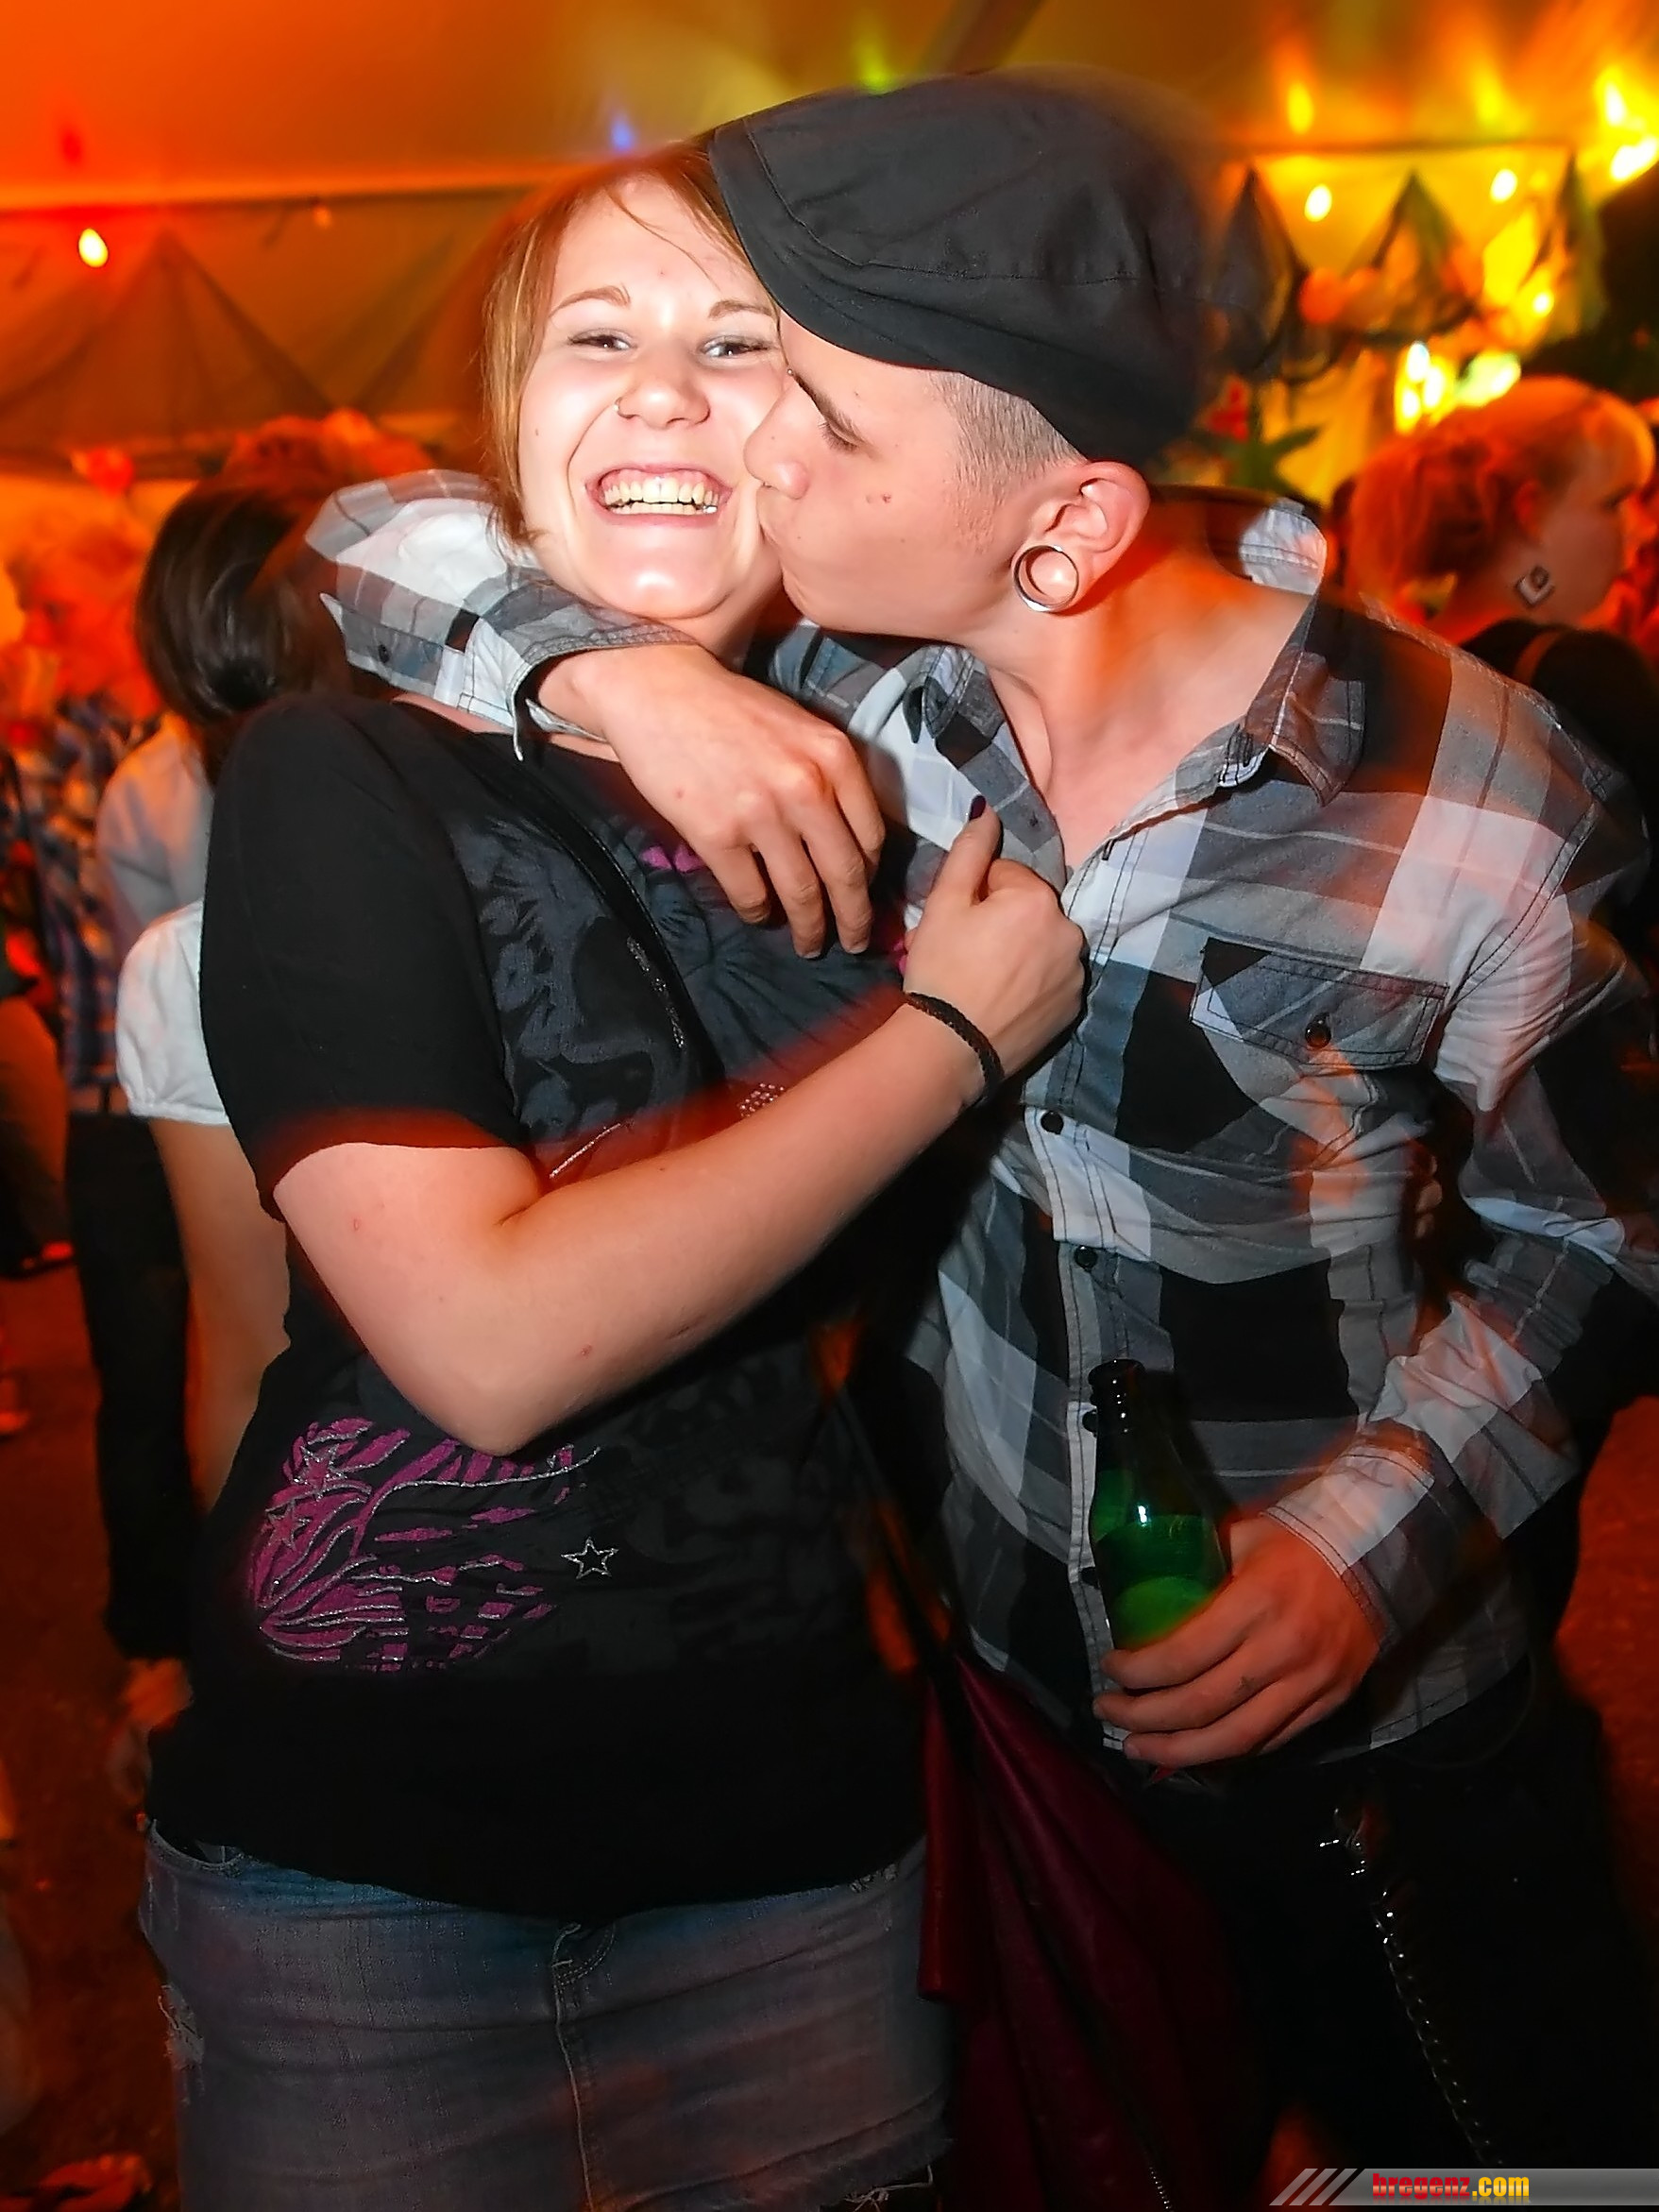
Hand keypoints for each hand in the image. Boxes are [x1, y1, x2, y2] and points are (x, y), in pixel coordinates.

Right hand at [545, 644, 885, 955]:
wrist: (658, 691)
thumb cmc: (729, 708)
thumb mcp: (800, 727)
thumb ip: (829, 776)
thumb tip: (847, 839)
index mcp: (834, 757)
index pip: (870, 837)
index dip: (870, 877)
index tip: (866, 895)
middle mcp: (806, 787)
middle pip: (844, 875)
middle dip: (854, 919)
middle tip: (855, 942)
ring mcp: (761, 814)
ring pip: (801, 893)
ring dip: (809, 928)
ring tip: (809, 943)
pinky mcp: (716, 834)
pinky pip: (749, 894)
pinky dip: (757, 913)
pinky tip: (758, 916)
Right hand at [904, 806, 1085, 1080]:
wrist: (952, 1048)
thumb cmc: (941, 970)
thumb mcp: (943, 904)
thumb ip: (970, 852)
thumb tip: (990, 809)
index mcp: (1039, 898)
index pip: (1006, 875)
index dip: (977, 896)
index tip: (959, 925)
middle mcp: (1070, 929)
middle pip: (1031, 909)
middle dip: (1005, 921)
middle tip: (970, 953)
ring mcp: (1077, 971)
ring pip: (1045, 943)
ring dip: (1023, 950)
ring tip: (988, 979)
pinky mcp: (1075, 1005)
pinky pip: (1054, 978)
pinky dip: (1035, 982)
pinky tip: (1007, 999)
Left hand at [1092, 1516, 1379, 1765]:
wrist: (1378, 1555)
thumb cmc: (1299, 1539)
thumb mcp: (1242, 1537)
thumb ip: (1198, 1567)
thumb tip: (1145, 1590)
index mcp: (1256, 1602)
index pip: (1183, 1655)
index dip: (1138, 1672)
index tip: (1109, 1669)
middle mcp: (1283, 1650)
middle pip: (1201, 1706)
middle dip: (1144, 1718)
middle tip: (1109, 1712)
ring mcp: (1311, 1683)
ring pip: (1235, 1739)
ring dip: (1179, 1751)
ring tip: (1139, 1748)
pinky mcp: (1330, 1703)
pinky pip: (1271, 1740)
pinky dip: (1227, 1749)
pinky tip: (1194, 1747)